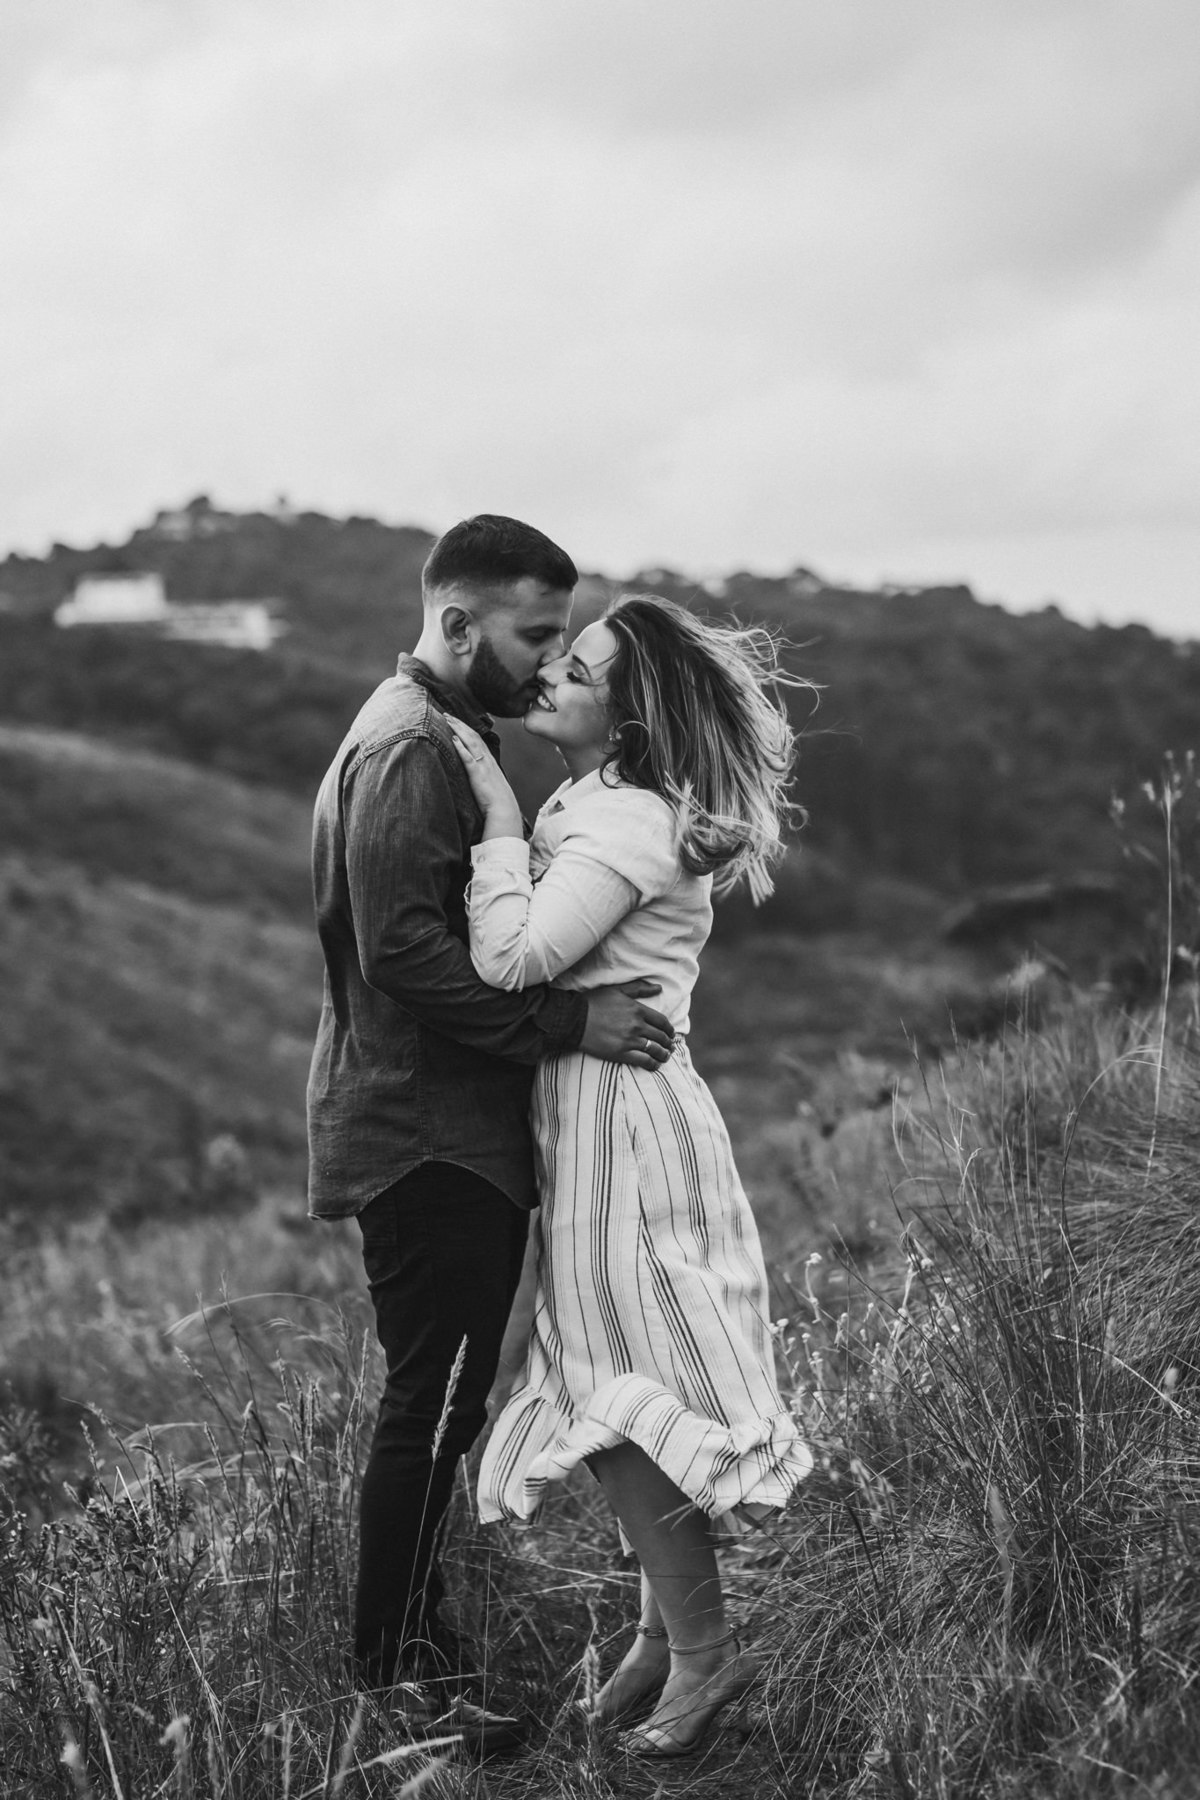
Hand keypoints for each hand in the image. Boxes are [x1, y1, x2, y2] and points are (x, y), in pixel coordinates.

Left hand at [446, 716, 522, 837]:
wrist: (504, 809)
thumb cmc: (497, 800)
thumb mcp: (490, 783)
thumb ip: (482, 774)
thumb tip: (475, 771)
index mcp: (489, 761)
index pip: (477, 739)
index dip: (466, 728)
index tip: (456, 720)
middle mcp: (487, 759)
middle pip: (473, 735)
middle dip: (459, 723)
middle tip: (447, 714)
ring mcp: (483, 766)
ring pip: (470, 742)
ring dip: (458, 729)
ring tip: (447, 720)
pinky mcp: (477, 774)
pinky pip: (468, 758)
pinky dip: (461, 747)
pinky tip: (453, 739)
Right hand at [579, 979, 674, 1068]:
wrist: (574, 1020)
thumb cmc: (594, 1003)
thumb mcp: (617, 990)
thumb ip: (639, 988)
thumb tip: (659, 988)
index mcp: (637, 1009)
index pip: (662, 1021)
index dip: (669, 1029)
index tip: (671, 1033)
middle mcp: (636, 1025)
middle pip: (661, 1036)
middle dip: (668, 1042)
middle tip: (670, 1046)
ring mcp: (630, 1040)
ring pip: (655, 1049)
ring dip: (664, 1054)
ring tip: (665, 1056)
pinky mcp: (621, 1053)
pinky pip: (644, 1061)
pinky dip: (652, 1064)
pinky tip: (655, 1065)